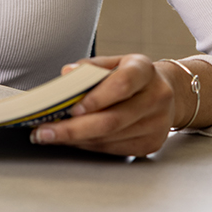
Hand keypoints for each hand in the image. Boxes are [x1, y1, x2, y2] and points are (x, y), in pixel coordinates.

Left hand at [28, 54, 175, 156]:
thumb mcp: (112, 62)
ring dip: (77, 139)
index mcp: (144, 70)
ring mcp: (157, 124)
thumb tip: (67, 74)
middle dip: (74, 128)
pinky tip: (71, 141)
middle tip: (45, 131)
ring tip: (50, 136)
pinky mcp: (151, 144)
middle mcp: (156, 97)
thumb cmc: (131, 76)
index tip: (70, 108)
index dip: (95, 98)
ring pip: (111, 137)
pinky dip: (89, 146)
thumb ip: (89, 67)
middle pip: (113, 119)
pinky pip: (114, 148)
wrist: (167, 93)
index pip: (121, 85)